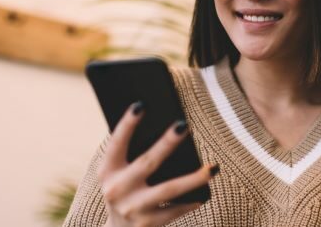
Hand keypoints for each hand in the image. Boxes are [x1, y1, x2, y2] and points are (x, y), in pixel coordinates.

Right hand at [98, 101, 217, 226]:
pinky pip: (176, 210)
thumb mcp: (119, 174)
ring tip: (213, 167)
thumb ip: (133, 154)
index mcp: (107, 171)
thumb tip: (168, 127)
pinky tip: (204, 194)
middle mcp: (117, 189)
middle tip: (184, 125)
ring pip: (169, 190)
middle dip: (167, 143)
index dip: (127, 125)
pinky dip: (191, 202)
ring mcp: (133, 208)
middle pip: (148, 162)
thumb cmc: (125, 191)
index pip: (117, 143)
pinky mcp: (148, 224)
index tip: (141, 105)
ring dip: (194, 178)